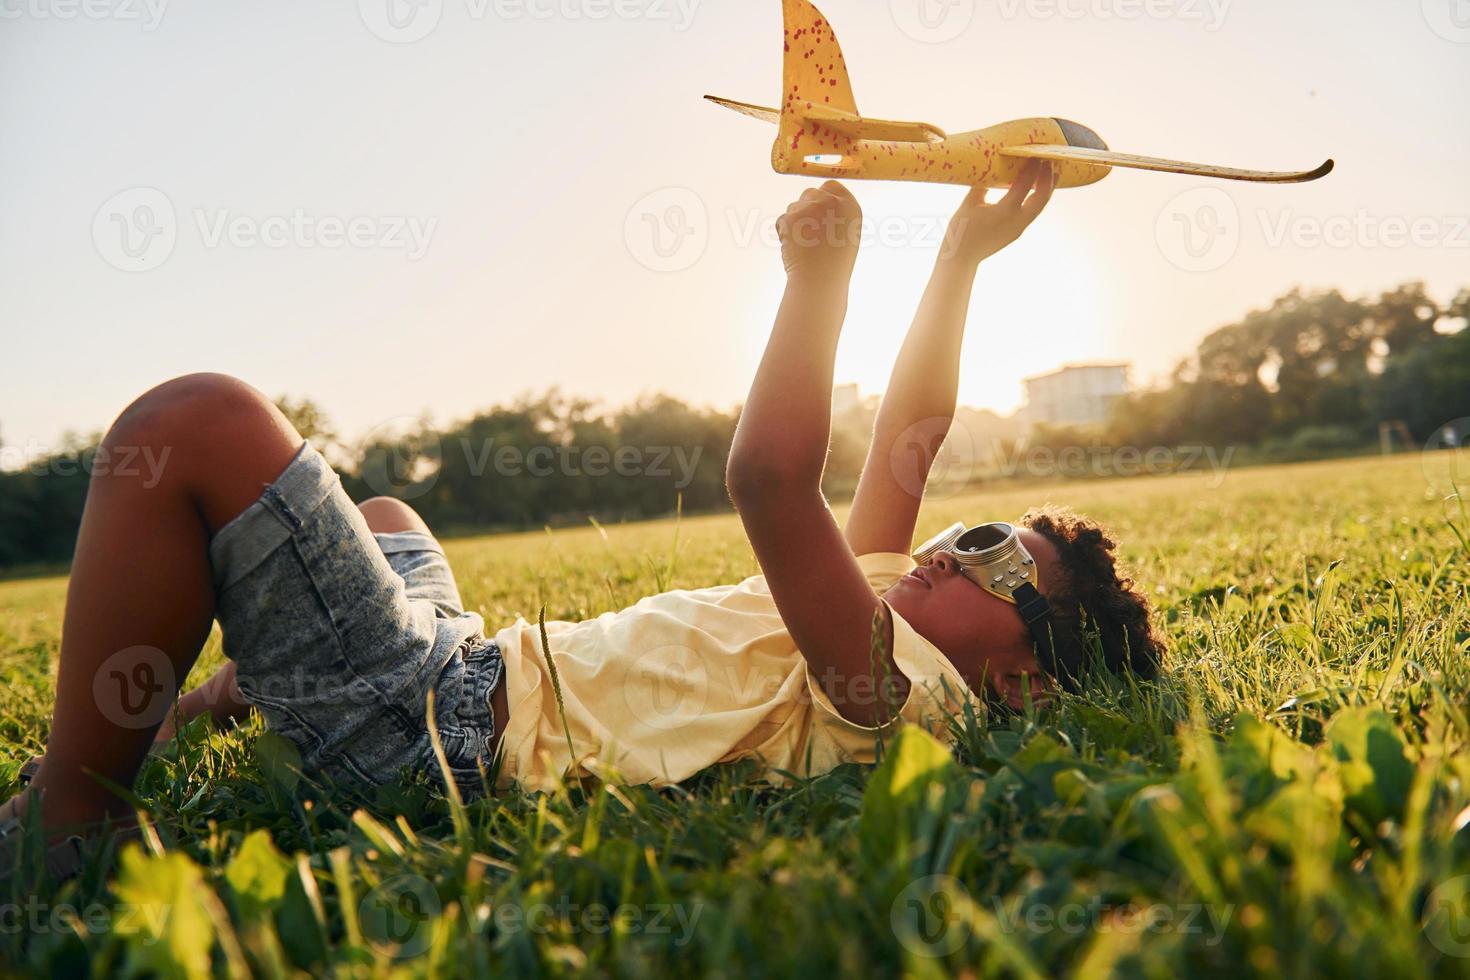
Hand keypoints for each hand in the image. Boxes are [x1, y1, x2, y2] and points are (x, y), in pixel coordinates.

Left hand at [777, 180, 862, 282]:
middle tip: (808, 233)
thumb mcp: (847, 235)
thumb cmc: (834, 265)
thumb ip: (837, 215)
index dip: (822, 197)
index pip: (831, 186)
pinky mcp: (792, 216)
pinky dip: (784, 233)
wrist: (820, 280)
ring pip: (794, 207)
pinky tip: (795, 248)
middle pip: (810, 193)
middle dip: (805, 209)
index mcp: (850, 207)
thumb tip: (820, 205)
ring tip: (804, 245)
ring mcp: (811, 207)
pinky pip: (782, 220)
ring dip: (795, 222)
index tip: (818, 212)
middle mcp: (831, 202)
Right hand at [941, 161, 1055, 267]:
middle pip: (1042, 197)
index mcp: (1005, 211)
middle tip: (1050, 161)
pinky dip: (1037, 199)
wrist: (961, 259)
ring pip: (1040, 206)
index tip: (1035, 153)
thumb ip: (982, 184)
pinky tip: (1035, 190)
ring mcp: (1019, 229)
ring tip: (1052, 173)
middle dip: (1048, 178)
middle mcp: (1017, 221)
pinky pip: (1032, 212)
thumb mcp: (969, 203)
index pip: (1025, 184)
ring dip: (1047, 189)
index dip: (1032, 167)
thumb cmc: (960, 231)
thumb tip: (990, 168)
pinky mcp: (1016, 232)